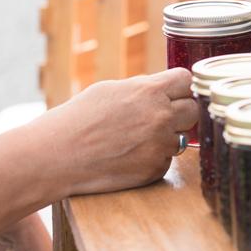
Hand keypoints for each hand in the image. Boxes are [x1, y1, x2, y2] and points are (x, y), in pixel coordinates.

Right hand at [37, 68, 195, 198]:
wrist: (56, 156)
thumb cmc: (77, 120)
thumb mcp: (110, 90)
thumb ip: (142, 89)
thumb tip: (162, 89)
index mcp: (150, 91)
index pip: (187, 80)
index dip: (181, 87)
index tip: (175, 93)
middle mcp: (160, 117)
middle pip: (193, 110)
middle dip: (180, 112)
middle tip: (159, 118)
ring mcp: (159, 146)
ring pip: (181, 138)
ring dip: (166, 138)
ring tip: (135, 140)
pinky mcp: (154, 170)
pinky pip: (166, 160)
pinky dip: (153, 159)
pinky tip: (128, 157)